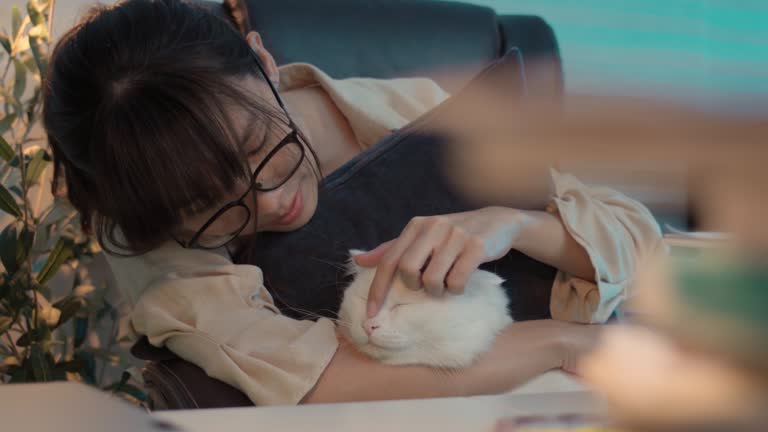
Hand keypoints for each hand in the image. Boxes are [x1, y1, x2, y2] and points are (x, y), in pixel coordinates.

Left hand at [356, 207, 531, 316]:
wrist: (498, 222)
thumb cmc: (454, 235)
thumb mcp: (423, 236)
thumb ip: (392, 249)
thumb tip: (358, 260)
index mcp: (417, 225)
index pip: (389, 259)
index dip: (377, 288)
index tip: (371, 313)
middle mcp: (433, 227)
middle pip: (407, 270)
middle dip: (414, 287)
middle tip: (427, 286)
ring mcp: (456, 236)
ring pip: (433, 279)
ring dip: (438, 290)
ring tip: (447, 283)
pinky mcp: (476, 246)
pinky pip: (457, 281)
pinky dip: (456, 289)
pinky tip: (462, 282)